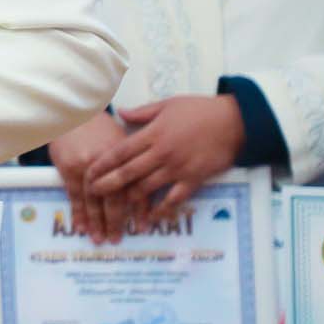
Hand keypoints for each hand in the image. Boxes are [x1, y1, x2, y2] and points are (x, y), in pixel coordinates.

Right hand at [46, 111, 130, 243]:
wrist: (70, 112)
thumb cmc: (97, 125)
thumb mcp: (121, 137)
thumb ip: (132, 161)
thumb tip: (144, 183)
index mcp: (125, 156)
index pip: (135, 187)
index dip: (138, 210)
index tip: (142, 227)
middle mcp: (108, 164)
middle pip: (114, 198)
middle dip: (115, 221)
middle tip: (117, 239)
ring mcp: (86, 167)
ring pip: (94, 200)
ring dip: (96, 222)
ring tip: (99, 238)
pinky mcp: (68, 168)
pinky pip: (75, 195)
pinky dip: (78, 212)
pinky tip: (81, 226)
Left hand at [83, 95, 243, 227]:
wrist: (235, 121)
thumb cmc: (200, 110)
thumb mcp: (168, 105)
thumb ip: (142, 113)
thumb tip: (120, 113)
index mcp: (153, 134)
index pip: (120, 151)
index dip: (102, 164)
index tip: (88, 174)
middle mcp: (162, 153)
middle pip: (128, 173)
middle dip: (107, 185)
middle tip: (92, 195)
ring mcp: (178, 168)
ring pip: (147, 188)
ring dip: (130, 201)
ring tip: (115, 210)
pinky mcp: (194, 179)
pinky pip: (174, 198)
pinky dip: (162, 210)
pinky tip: (151, 218)